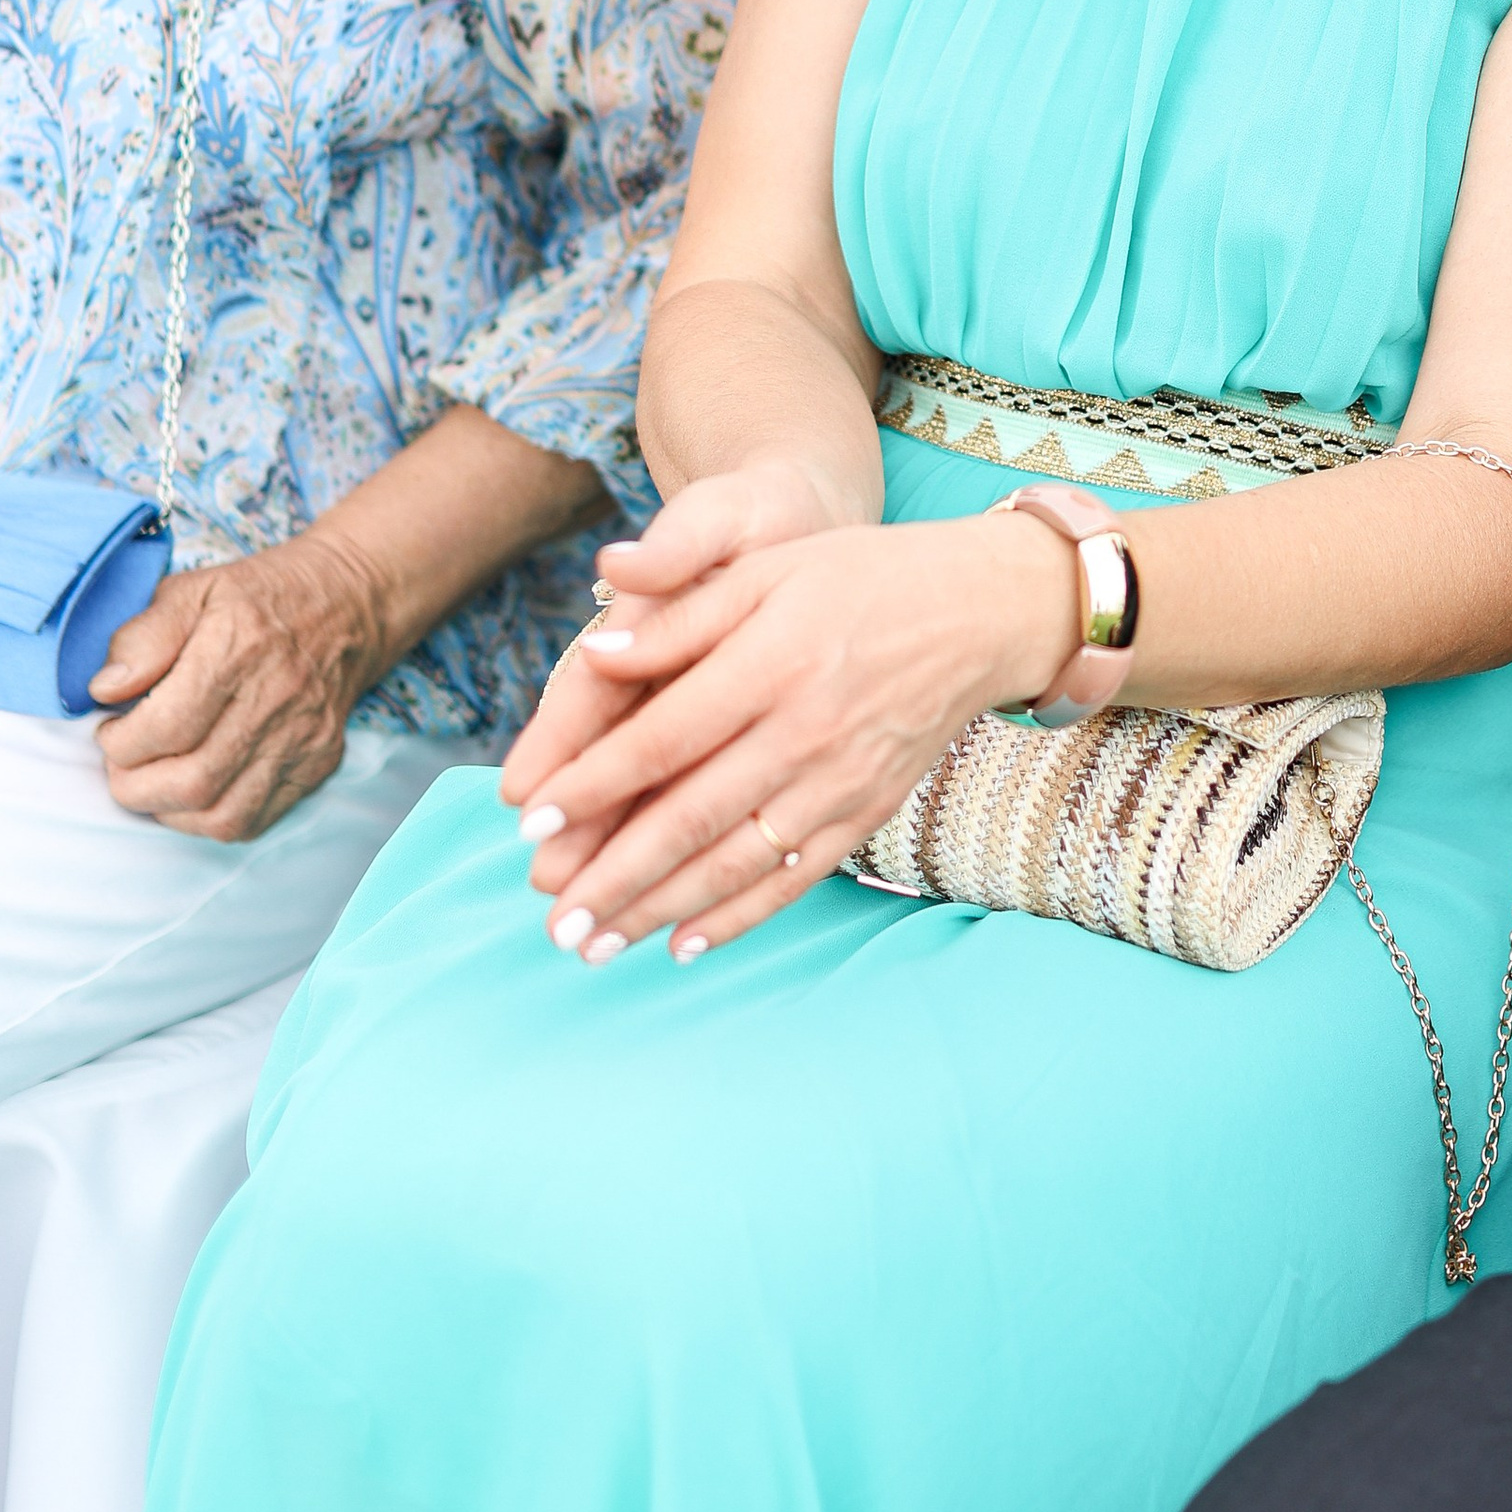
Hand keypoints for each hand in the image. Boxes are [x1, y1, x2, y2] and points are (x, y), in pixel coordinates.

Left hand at [88, 530, 391, 839]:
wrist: (347, 602)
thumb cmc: (257, 596)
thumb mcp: (191, 589)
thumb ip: (142, 637)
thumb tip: (104, 690)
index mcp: (240, 645)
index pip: (166, 727)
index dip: (120, 743)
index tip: (109, 728)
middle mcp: (278, 698)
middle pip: (192, 781)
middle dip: (134, 786)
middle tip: (121, 763)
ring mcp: (304, 737)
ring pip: (222, 814)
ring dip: (168, 810)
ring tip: (151, 778)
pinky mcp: (318, 762)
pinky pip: (253, 821)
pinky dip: (208, 818)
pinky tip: (191, 789)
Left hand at [496, 479, 1075, 965]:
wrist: (979, 611)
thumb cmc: (859, 577)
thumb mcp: (767, 569)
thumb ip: (681, 617)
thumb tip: (596, 655)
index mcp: (769, 662)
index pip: (663, 738)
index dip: (593, 784)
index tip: (532, 820)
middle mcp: (803, 731)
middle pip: (690, 817)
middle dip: (612, 875)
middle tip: (551, 918)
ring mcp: (839, 781)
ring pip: (734, 861)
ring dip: (658, 909)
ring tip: (594, 943)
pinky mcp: (866, 811)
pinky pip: (792, 878)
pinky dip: (736, 916)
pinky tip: (681, 942)